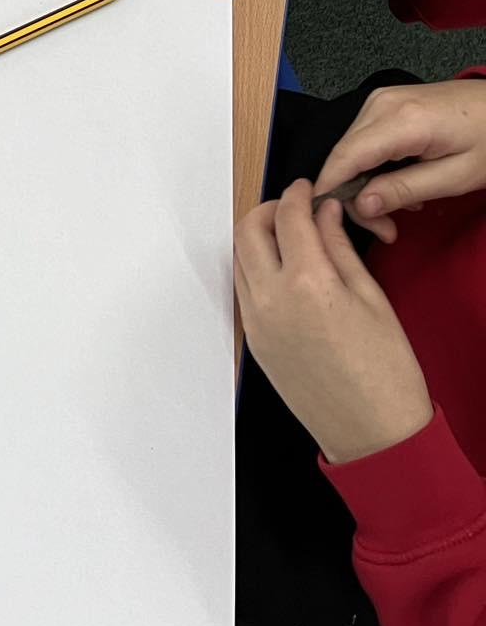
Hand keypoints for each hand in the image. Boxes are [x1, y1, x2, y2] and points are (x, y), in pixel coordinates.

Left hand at [235, 181, 432, 465]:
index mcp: (306, 283)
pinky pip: (243, 290)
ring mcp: (256, 322)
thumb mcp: (371, 298)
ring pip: (239, 259)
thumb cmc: (385, 373)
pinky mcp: (253, 342)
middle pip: (248, 231)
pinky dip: (254, 268)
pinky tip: (281, 270)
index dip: (297, 195)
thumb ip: (340, 248)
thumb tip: (325, 214)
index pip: (288, 217)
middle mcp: (271, 299)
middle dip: (267, 209)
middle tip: (292, 208)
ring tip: (288, 237)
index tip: (306, 190)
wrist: (374, 435)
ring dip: (256, 238)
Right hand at [315, 78, 485, 243]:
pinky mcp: (383, 102)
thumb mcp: (456, 176)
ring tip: (398, 210)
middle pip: (343, 156)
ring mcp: (379, 99)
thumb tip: (360, 205)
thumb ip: (405, 190)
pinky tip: (398, 183)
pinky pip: (362, 140)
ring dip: (364, 184)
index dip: (330, 190)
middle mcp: (380, 103)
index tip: (327, 223)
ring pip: (349, 150)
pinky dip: (372, 166)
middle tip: (386, 230)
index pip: (345, 158)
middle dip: (355, 197)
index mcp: (401, 121)